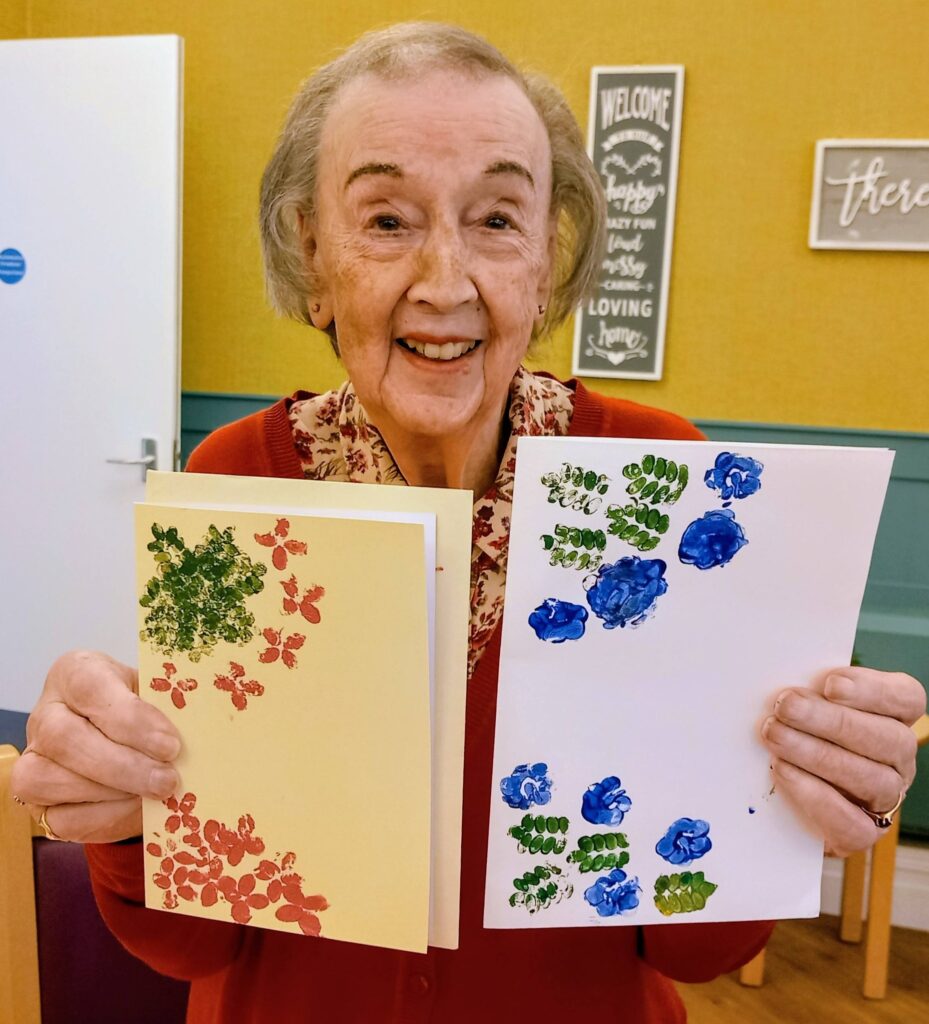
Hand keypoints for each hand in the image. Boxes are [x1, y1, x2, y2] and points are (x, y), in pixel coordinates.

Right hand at [10, 650, 181, 842]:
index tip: (170, 744)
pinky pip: (61, 818)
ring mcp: (32, 757)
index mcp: (75, 672)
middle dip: (124, 766)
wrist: (120, 733)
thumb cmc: (141, 707)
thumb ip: (168, 708)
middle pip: (66, 738)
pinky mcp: (36, 799)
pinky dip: (105, 818)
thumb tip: (198, 735)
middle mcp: (45, 712)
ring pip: (51, 780)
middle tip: (168, 780)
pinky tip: (138, 811)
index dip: (131, 719)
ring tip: (156, 794)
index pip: (91, 688)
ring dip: (113, 793)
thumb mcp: (155, 693)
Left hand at [761, 667, 925, 856]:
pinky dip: (815, 795)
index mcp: (892, 719)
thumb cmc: (796, 734)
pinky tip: (783, 772)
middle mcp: (898, 759)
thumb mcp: (803, 708)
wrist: (784, 802)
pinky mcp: (863, 833)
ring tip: (775, 736)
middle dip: (832, 720)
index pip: (907, 698)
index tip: (830, 684)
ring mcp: (885, 798)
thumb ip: (805, 694)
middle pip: (887, 738)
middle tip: (786, 706)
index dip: (873, 690)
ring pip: (871, 778)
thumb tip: (785, 686)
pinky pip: (852, 822)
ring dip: (818, 754)